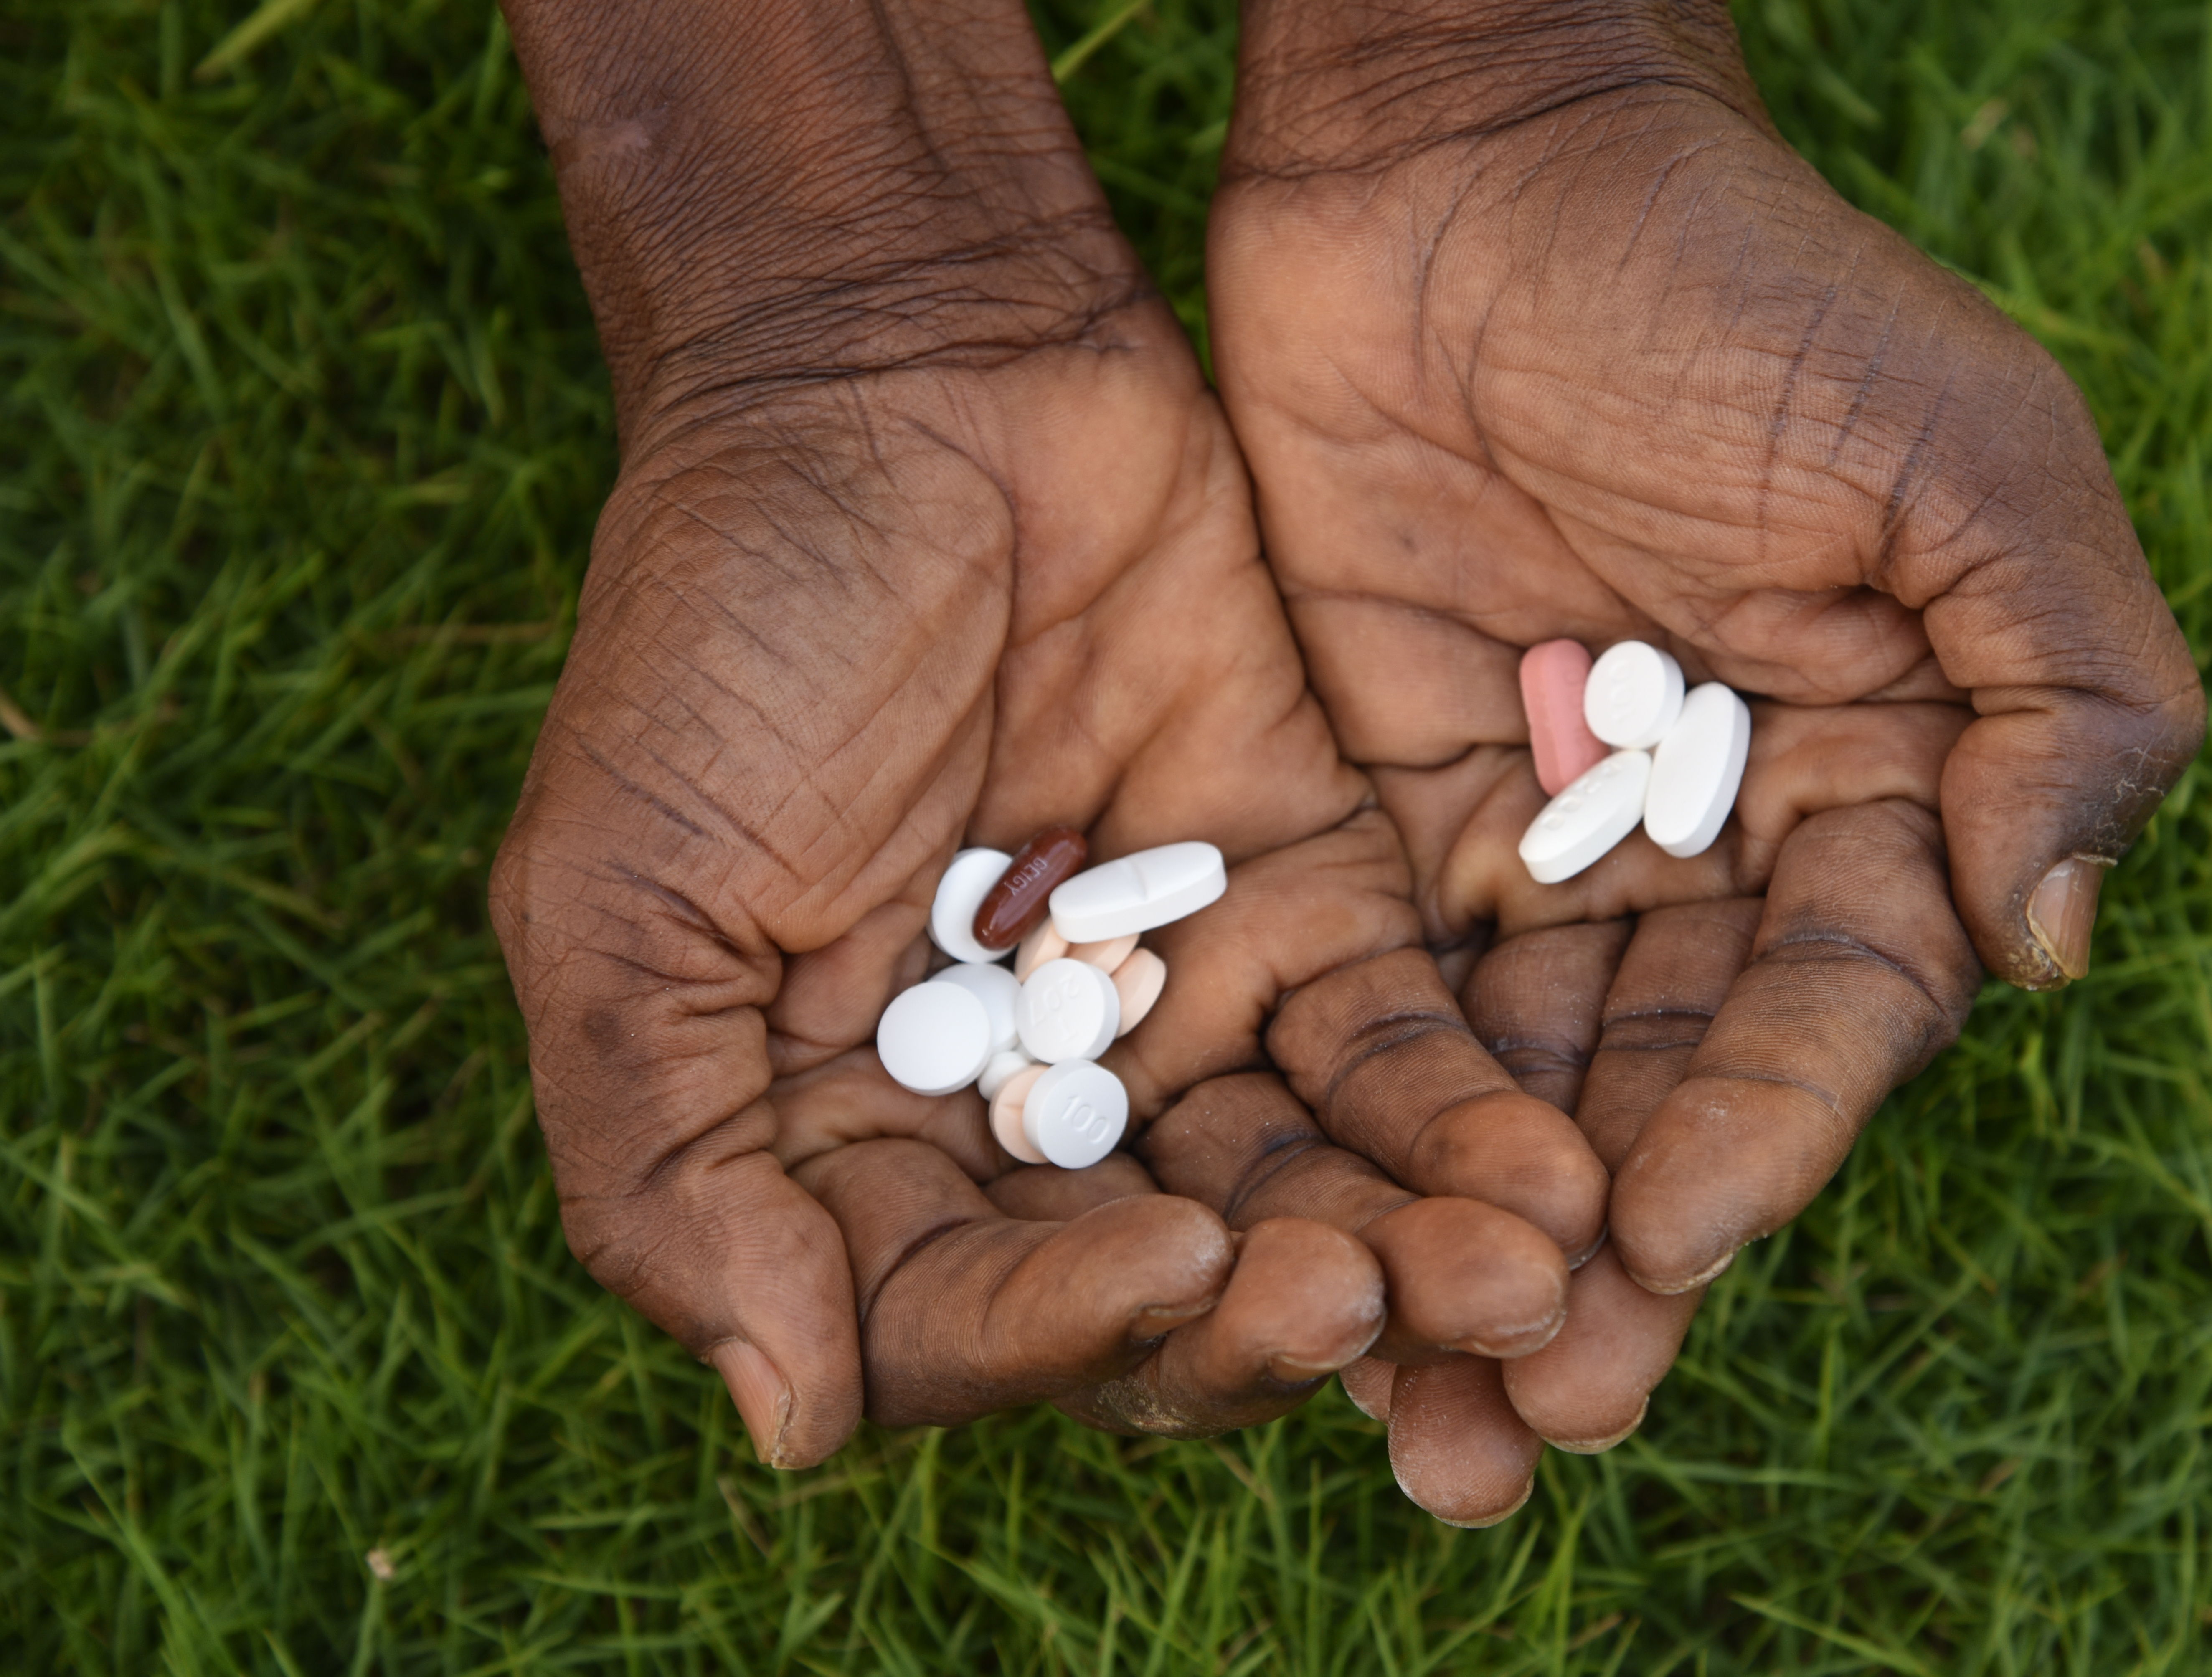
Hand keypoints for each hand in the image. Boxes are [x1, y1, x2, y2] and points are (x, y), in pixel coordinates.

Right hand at [491, 0, 1599, 1466]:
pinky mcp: (1308, 905)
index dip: (1061, 1333)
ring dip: (1409, 1255)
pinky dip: (1467, 1121)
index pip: (960, 1319)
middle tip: (1378, 1307)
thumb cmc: (725, 627)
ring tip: (1517, 1279)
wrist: (907, 373)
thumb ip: (677, 1174)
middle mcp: (1018, 1110)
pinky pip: (1393, 1054)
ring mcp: (1174, 1012)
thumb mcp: (628, 901)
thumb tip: (793, 1426)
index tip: (1170, 1268)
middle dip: (1269, 1321)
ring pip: (1300, 1195)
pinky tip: (1552, 1169)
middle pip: (1157, 1289)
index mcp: (841, 1139)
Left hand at [1206, 0, 2204, 1511]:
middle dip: (1611, 1251)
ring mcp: (1539, 850)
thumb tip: (2047, 944)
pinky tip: (1319, 1267)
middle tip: (1543, 1411)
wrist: (1472, 174)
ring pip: (1518, 1094)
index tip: (1674, 1245)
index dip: (1765, 1136)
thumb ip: (2057, 693)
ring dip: (1476, 1247)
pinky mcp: (1380, 825)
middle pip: (1667, 1095)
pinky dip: (1360, 1137)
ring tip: (1434, 1421)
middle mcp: (1708, 854)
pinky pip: (1377, 1007)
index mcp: (1874, 791)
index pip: (1831, 1015)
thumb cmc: (1740, 290)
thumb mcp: (1963, 459)